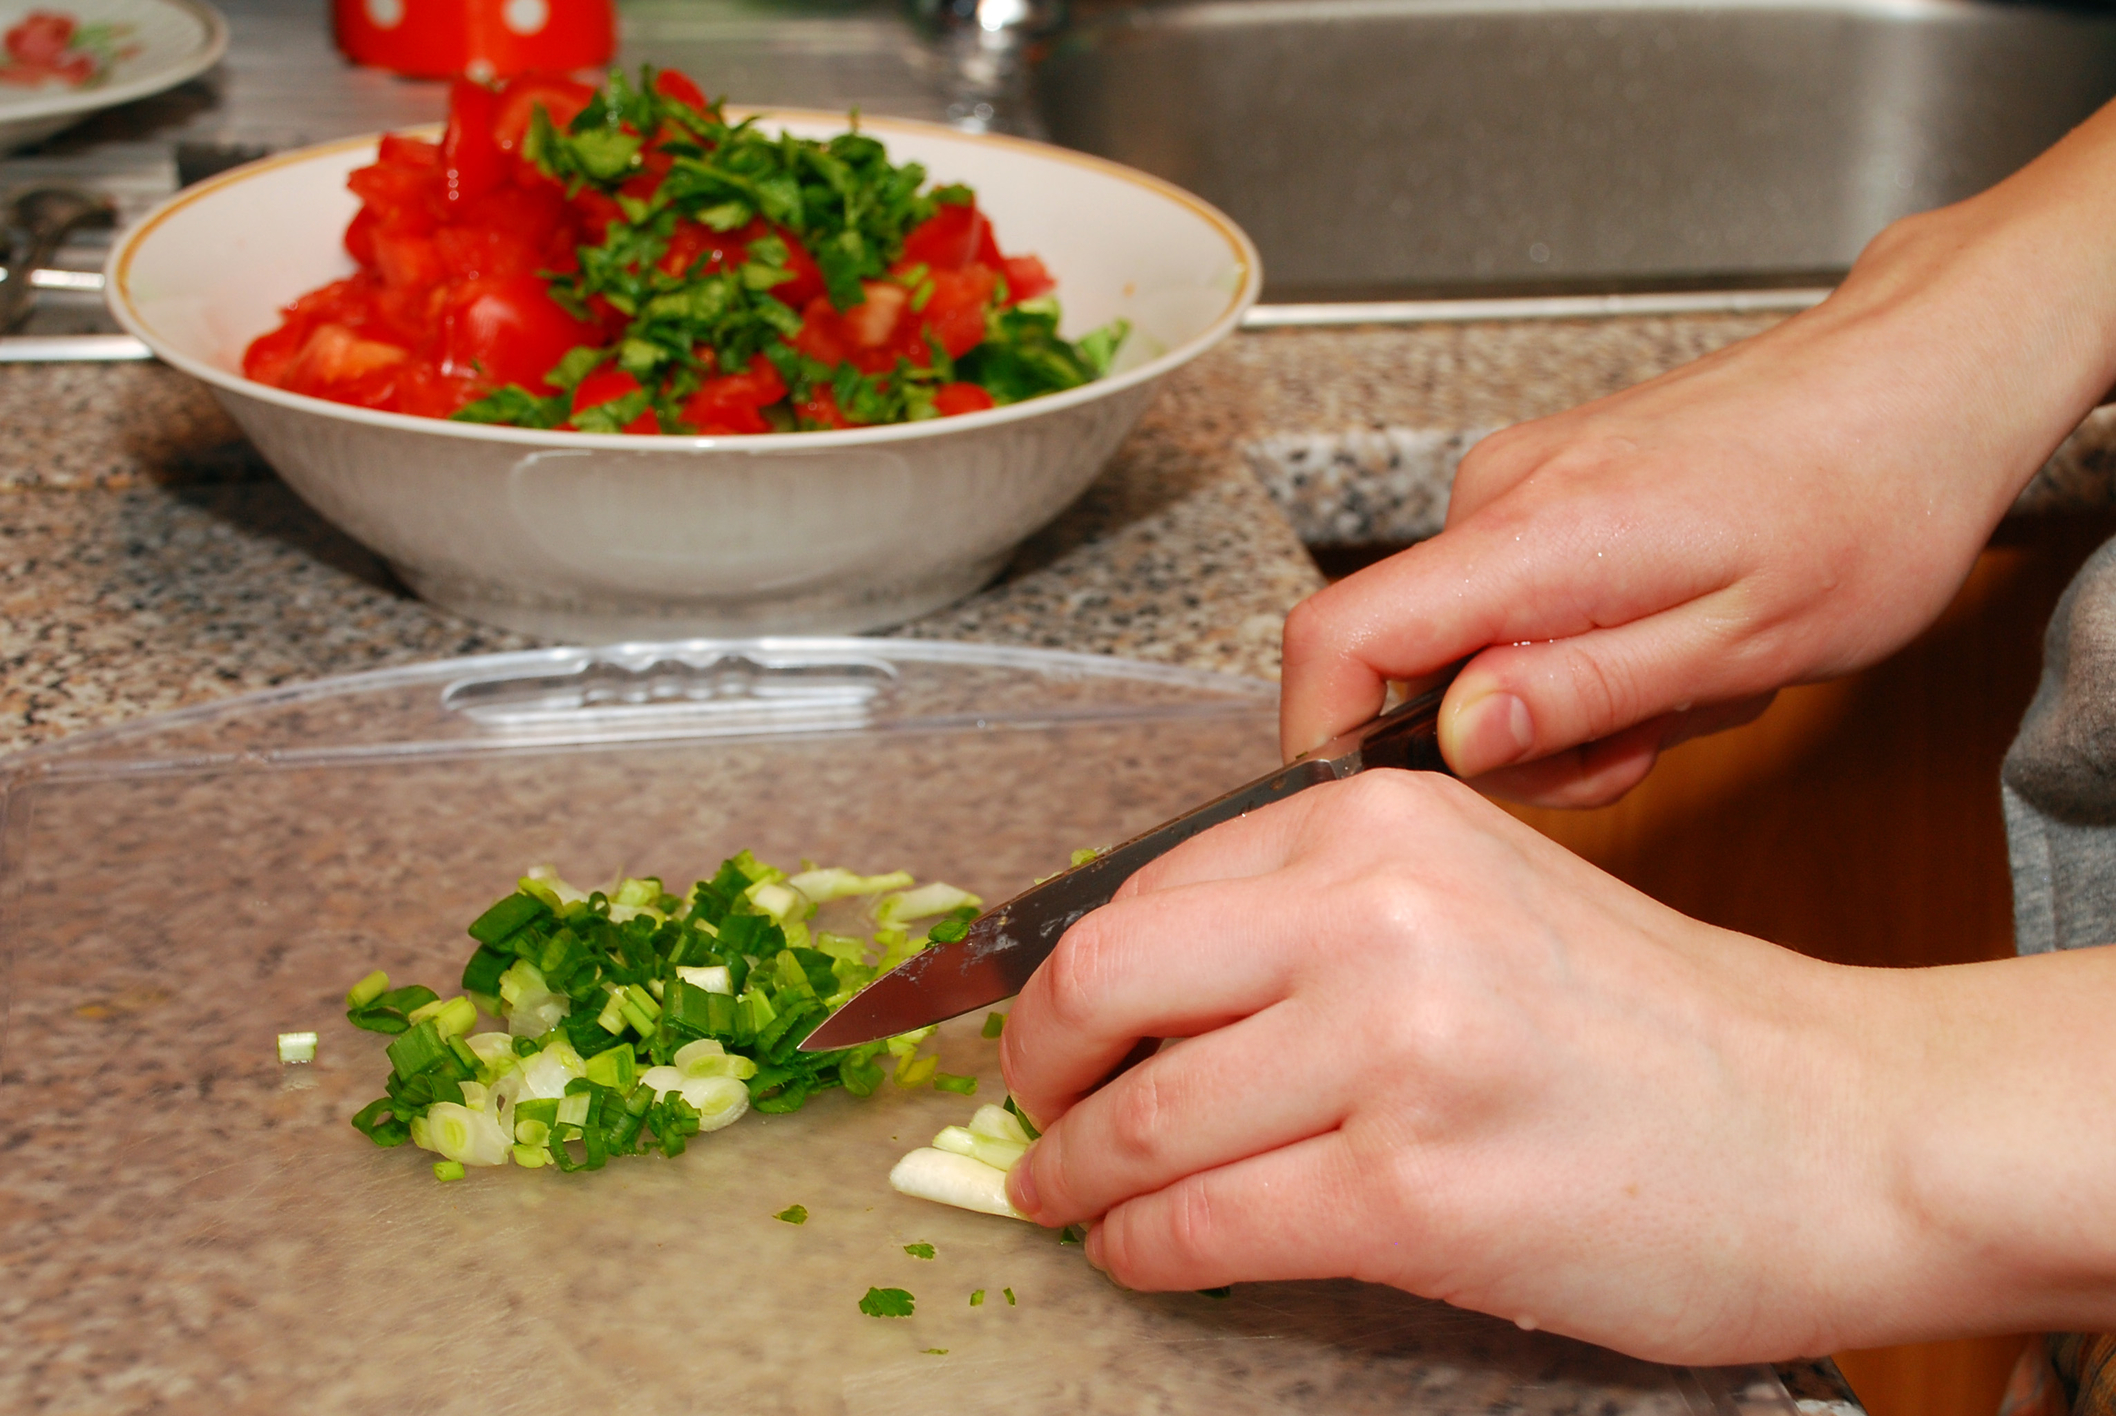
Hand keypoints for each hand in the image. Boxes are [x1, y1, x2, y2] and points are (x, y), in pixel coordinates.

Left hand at [999, 772, 2115, 1361]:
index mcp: (1380, 823)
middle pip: (1102, 985)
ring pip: (1138, 1122)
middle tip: (1029, 1112)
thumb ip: (1315, 922)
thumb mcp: (1477, 898)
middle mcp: (1374, 913)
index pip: (1140, 895)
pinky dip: (1142, 1251)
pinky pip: (1203, 1227)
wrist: (1837, 1128)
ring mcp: (1392, 1051)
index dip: (1063, 982)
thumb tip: (1147, 999)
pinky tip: (1142, 1256)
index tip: (1044, 1032)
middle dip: (1034, 1067)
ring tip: (1068, 1199)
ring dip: (1075, 1177)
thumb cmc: (1657, 1025)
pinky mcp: (1414, 1194)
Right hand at [1280, 102, 2115, 805]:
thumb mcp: (1747, 644)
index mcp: (1541, 534)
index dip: (1323, 735)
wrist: (1923, 374)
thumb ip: (1589, 692)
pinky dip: (1576, 645)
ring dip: (1561, 697)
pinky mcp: (1544, 481)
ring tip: (1685, 679)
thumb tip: (1461, 737)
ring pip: (1468, 640)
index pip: (1342, 636)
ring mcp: (1520, 479)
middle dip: (1510, 740)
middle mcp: (1503, 492)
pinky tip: (1674, 635)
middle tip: (1642, 745)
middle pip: (1411, 663)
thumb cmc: (1869, 501)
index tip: (1379, 798)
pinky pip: (1509, 598)